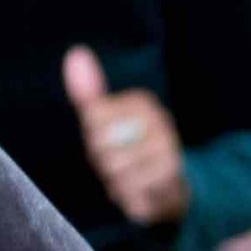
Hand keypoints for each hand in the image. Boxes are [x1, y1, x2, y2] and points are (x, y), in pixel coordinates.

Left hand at [65, 46, 188, 224]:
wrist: (175, 183)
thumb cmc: (131, 147)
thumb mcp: (107, 117)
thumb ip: (89, 91)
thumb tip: (75, 52)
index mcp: (143, 104)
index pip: (93, 119)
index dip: (94, 136)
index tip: (111, 139)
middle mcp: (162, 125)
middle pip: (102, 147)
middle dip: (104, 161)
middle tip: (120, 161)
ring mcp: (171, 154)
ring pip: (115, 172)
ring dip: (116, 181)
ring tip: (131, 176)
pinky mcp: (173, 184)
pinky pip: (131, 194)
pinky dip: (129, 198)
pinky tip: (140, 191)